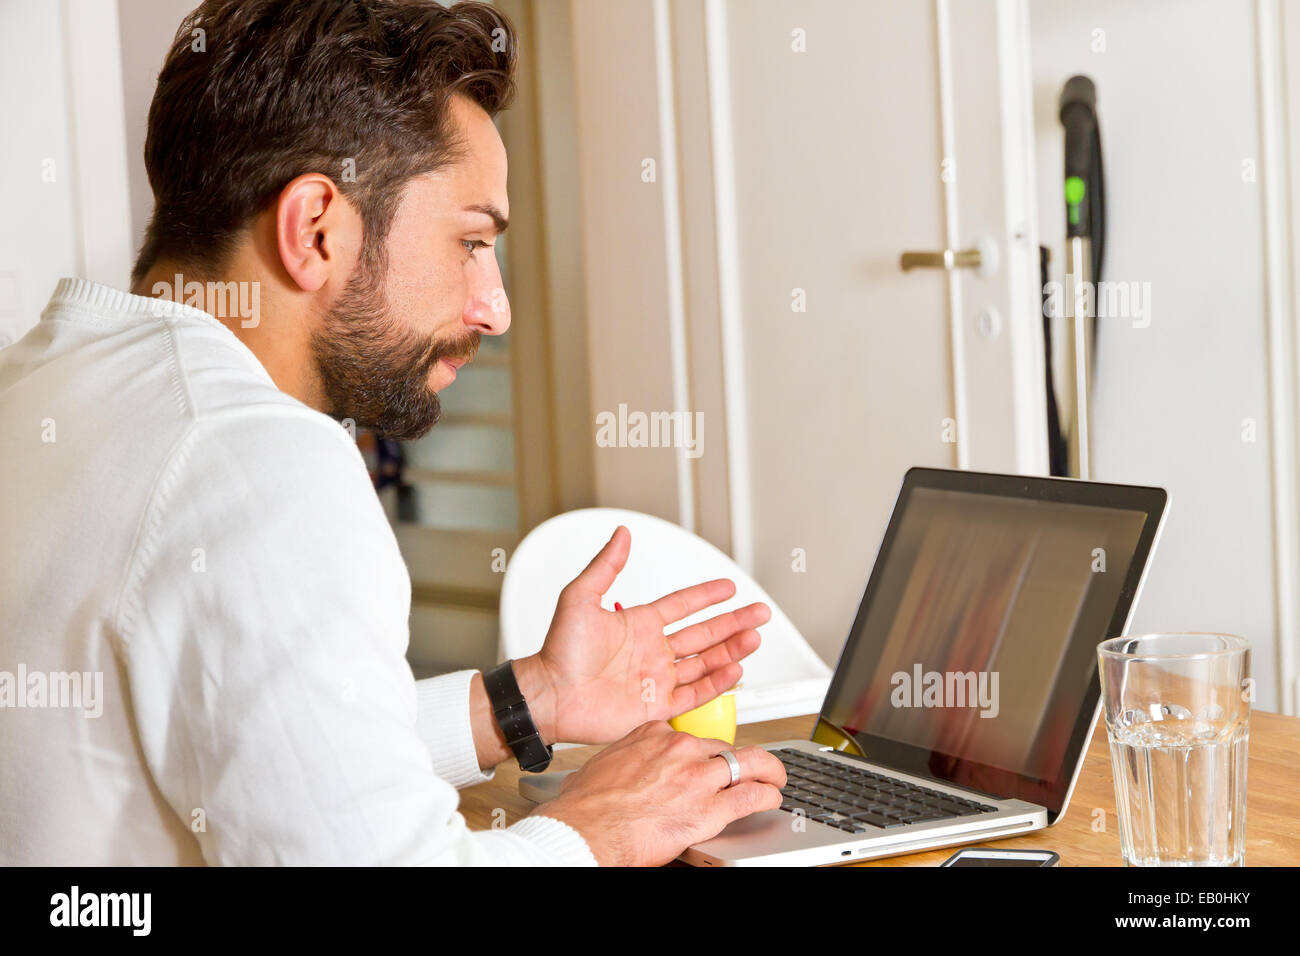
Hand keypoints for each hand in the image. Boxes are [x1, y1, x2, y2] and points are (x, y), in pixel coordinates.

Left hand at [518, 525, 769, 745]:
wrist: (550, 695)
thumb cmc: (558, 651)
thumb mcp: (580, 598)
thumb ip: (605, 565)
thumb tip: (621, 534)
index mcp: (638, 625)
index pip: (682, 605)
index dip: (707, 595)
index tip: (729, 587)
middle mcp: (651, 651)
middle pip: (703, 633)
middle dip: (734, 622)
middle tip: (760, 613)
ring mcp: (656, 679)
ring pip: (705, 662)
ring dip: (731, 650)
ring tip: (755, 638)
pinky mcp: (655, 707)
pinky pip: (694, 694)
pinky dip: (716, 683)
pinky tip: (734, 669)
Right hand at [534, 721, 786, 865]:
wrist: (586, 830)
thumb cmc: (586, 806)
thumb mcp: (601, 766)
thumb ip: (621, 763)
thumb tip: (614, 772)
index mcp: (652, 735)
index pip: (691, 736)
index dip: (703, 752)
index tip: (706, 760)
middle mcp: (679, 749)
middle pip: (723, 746)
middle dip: (739, 759)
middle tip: (749, 768)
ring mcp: (697, 776)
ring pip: (748, 763)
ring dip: (767, 771)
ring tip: (775, 778)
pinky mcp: (710, 808)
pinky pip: (752, 795)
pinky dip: (768, 796)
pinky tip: (772, 799)